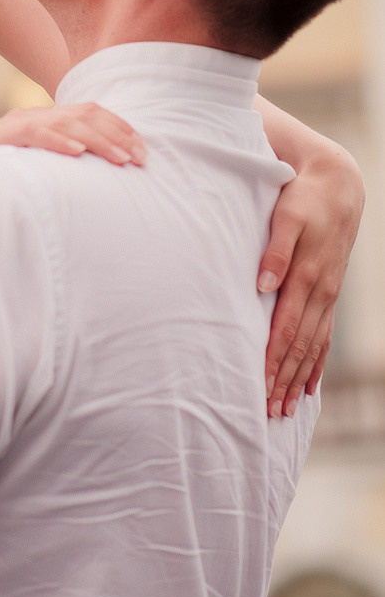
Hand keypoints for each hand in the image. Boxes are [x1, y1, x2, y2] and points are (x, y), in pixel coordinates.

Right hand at [0, 103, 145, 167]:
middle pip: (81, 113)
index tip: (143, 152)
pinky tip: (75, 153)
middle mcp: (24, 118)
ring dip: (95, 140)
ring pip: (60, 121)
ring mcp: (5, 128)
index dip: (119, 128)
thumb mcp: (28, 175)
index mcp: (37, 123)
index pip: (87, 112)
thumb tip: (98, 182)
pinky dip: (54, 141)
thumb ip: (56, 170)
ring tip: (118, 159)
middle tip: (140, 160)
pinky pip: (26, 135)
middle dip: (116, 135)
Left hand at [259, 133, 363, 417]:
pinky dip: (315, 363)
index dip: (273, 359)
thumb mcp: (287, 217)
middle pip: (299, 346)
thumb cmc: (303, 198)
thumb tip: (263, 285)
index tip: (259, 386)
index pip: (285, 328)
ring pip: (313, 346)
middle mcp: (320, 292)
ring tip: (285, 409)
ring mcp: (328, 294)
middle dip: (283, 380)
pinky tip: (309, 386)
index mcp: (307, 276)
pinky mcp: (329, 292)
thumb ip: (275, 252)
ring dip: (297, 378)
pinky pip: (324, 336)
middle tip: (268, 413)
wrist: (337, 183)